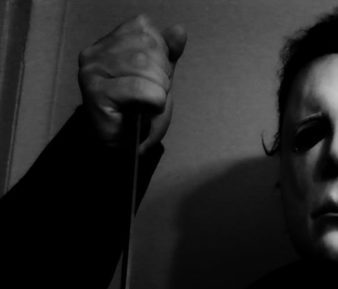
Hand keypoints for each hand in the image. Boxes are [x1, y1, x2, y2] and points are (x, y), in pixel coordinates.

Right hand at [78, 14, 186, 152]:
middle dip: (163, 73)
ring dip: (159, 88)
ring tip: (151, 101)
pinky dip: (154, 99)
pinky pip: (139, 87)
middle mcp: (95, 53)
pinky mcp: (96, 93)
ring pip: (143, 65)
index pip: (144, 28)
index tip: (157, 75)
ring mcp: (92, 72)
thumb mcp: (160, 76)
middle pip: (146, 47)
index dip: (161, 53)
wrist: (124, 145)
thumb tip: (179, 30)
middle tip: (155, 93)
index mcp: (109, 43)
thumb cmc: (140, 111)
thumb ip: (168, 53)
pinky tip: (149, 107)